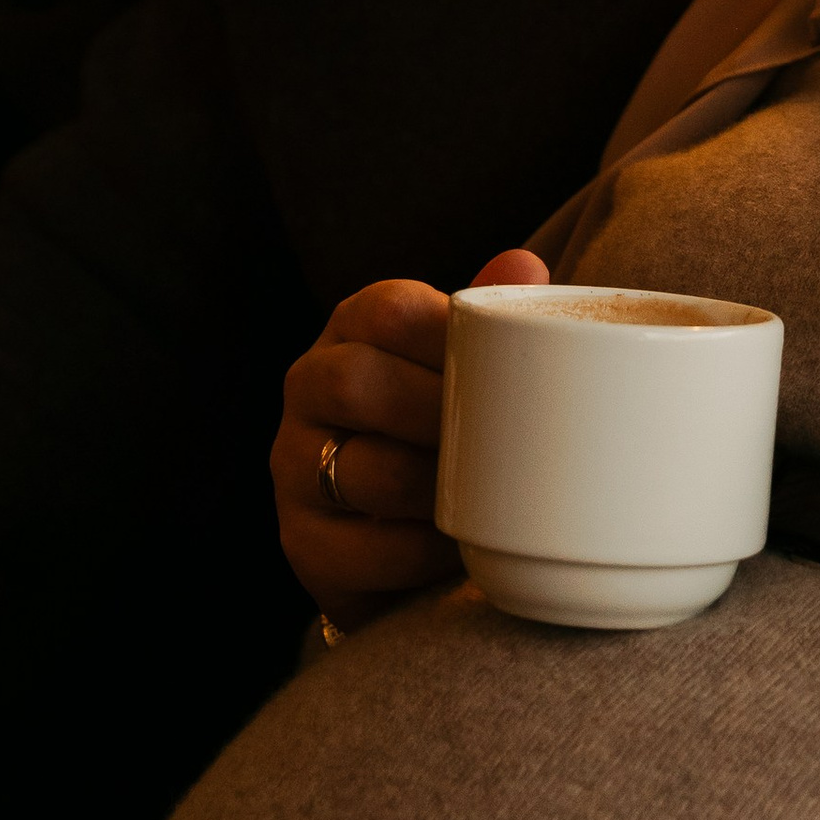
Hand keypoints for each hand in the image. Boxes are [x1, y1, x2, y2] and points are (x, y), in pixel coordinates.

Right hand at [274, 250, 545, 628]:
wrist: (404, 537)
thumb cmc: (447, 430)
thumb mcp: (467, 372)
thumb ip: (492, 323)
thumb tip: (524, 265)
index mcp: (355, 331)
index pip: (386, 311)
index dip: (449, 337)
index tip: (508, 367)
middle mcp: (311, 388)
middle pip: (355, 383)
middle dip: (437, 413)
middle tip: (504, 441)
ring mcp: (295, 466)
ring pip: (360, 470)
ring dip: (435, 491)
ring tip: (492, 500)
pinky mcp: (302, 542)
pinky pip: (359, 550)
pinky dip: (420, 554)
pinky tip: (459, 547)